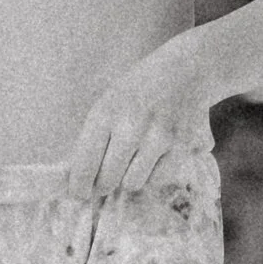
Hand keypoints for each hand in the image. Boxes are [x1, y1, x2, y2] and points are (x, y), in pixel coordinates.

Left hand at [63, 39, 211, 201]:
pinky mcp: (185, 146)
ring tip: (134, 159)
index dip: (79, 185)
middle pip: (108, 179)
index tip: (78, 194)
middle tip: (106, 179)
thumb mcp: (108, 102)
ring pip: (133, 183)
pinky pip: (159, 178)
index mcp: (106, 112)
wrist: (188, 69)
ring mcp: (160, 137)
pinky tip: (157, 153)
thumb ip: (93, 139)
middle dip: (103, 184)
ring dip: (130, 178)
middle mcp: (132, 125)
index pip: (85, 163)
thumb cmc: (139, 90)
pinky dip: (155, 173)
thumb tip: (74, 181)